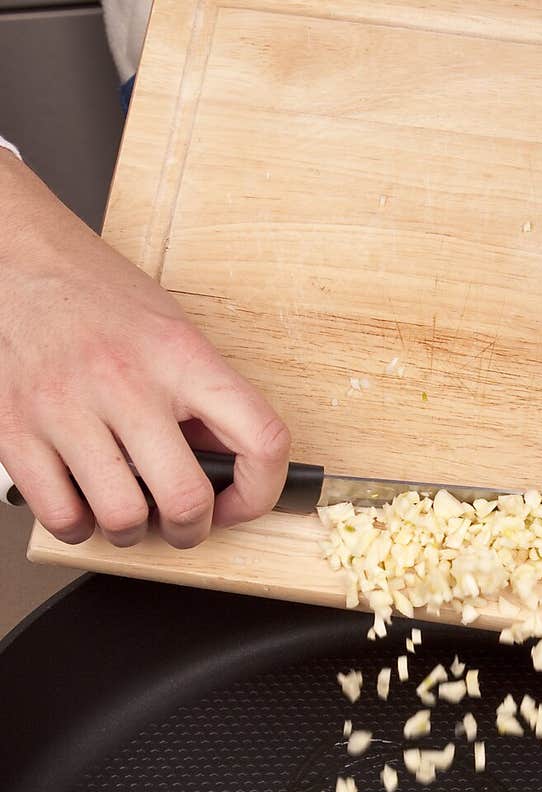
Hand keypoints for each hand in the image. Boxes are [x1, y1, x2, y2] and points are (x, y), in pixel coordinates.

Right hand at [0, 152, 290, 547]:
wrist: (12, 255)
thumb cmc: (92, 292)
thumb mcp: (170, 329)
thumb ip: (202, 396)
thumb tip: (228, 466)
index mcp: (179, 355)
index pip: (260, 439)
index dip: (262, 491)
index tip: (243, 500)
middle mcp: (125, 382)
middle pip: (185, 498)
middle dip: (191, 527)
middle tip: (182, 520)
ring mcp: (66, 408)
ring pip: (122, 518)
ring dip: (132, 530)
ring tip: (128, 506)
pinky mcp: (16, 431)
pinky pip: (62, 515)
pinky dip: (78, 526)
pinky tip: (82, 502)